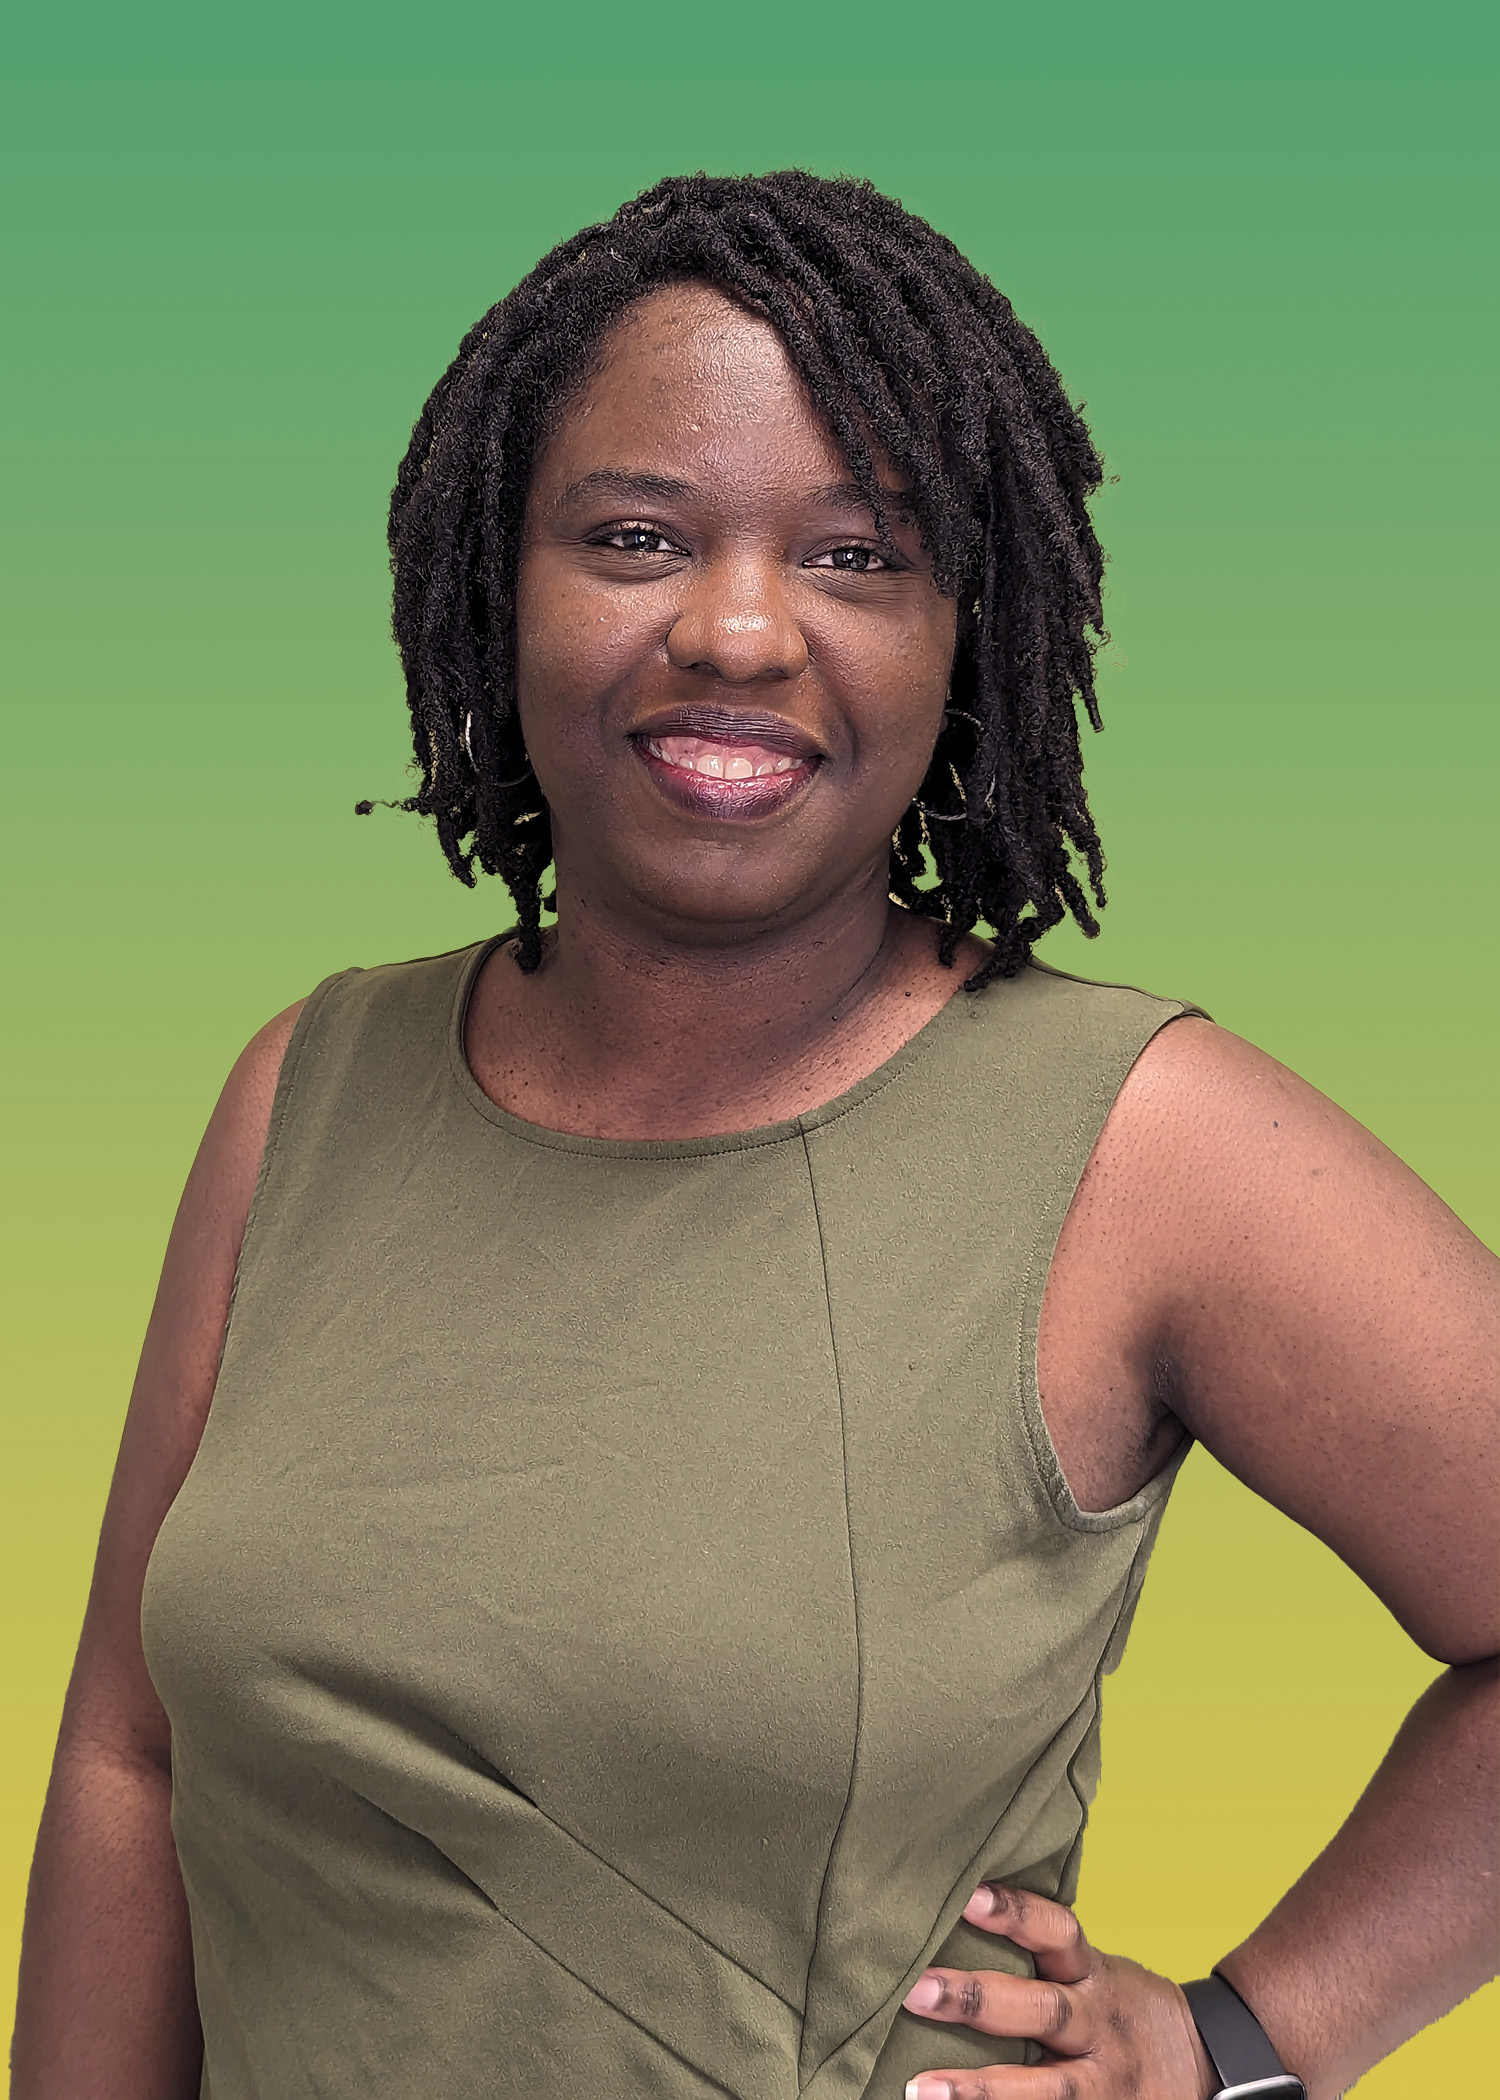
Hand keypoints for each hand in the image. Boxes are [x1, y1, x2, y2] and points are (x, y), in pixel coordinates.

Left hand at [900, 1883, 1217, 2098]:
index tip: (968, 1896)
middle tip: (914, 1990)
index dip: (1016, 1913)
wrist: (1208, 2065)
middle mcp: (1099, 2026)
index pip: (1058, 1933)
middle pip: (1042, 2010)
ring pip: (1046, 2088)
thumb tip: (961, 1908)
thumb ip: (1044, 1954)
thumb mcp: (1096, 1971)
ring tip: (920, 2088)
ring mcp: (1102, 2081)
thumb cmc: (1122, 2009)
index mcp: (1096, 1977)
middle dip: (976, 2000)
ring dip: (980, 2090)